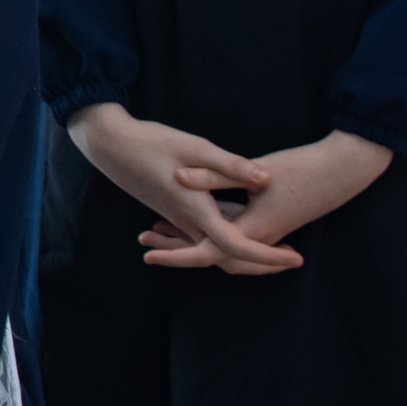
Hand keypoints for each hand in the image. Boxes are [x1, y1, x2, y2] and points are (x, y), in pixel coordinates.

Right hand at [65, 103, 299, 273]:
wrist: (110, 145)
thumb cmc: (152, 143)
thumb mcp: (195, 148)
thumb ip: (232, 166)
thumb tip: (266, 179)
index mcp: (195, 210)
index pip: (236, 246)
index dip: (268, 256)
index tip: (295, 259)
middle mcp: (188, 222)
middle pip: (229, 257)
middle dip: (261, 262)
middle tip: (291, 257)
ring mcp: (179, 219)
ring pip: (217, 246)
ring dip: (245, 250)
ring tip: (276, 244)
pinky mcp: (175, 211)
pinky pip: (205, 233)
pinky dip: (225, 234)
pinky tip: (239, 218)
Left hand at [138, 130, 392, 273]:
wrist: (345, 167)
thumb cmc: (302, 166)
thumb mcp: (255, 171)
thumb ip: (215, 176)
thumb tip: (178, 177)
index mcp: (254, 230)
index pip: (207, 252)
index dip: (176, 254)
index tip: (149, 255)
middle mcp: (261, 237)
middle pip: (212, 254)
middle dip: (179, 248)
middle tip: (146, 238)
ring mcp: (268, 230)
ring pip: (222, 243)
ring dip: (193, 237)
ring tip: (159, 226)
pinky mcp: (272, 218)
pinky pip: (235, 230)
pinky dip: (213, 225)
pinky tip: (195, 211)